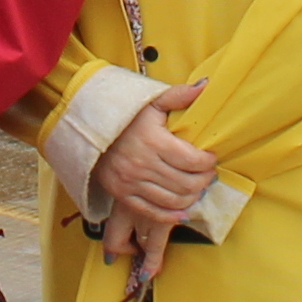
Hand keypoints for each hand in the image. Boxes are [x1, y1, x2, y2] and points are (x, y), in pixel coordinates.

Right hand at [92, 82, 216, 266]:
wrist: (90, 131)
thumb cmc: (126, 116)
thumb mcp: (151, 102)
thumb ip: (179, 95)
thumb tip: (206, 85)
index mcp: (153, 141)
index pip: (192, 160)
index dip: (208, 162)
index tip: (211, 158)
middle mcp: (142, 164)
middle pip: (186, 183)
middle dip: (204, 180)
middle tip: (208, 175)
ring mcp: (131, 182)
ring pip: (173, 200)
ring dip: (192, 197)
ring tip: (197, 188)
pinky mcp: (122, 195)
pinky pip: (152, 212)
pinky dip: (171, 215)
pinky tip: (183, 211)